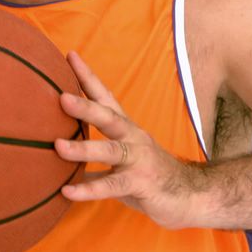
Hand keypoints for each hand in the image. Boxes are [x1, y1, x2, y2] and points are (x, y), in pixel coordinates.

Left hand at [55, 52, 204, 228]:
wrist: (193, 196)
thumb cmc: (148, 176)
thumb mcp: (119, 164)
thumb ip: (92, 161)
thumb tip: (58, 161)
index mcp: (125, 129)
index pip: (105, 96)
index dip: (88, 77)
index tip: (69, 55)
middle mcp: (132, 138)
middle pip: (108, 117)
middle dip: (85, 106)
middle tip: (61, 97)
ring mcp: (138, 160)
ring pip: (110, 150)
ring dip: (84, 148)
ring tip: (57, 146)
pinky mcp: (141, 183)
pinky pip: (112, 186)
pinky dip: (89, 189)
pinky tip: (67, 190)